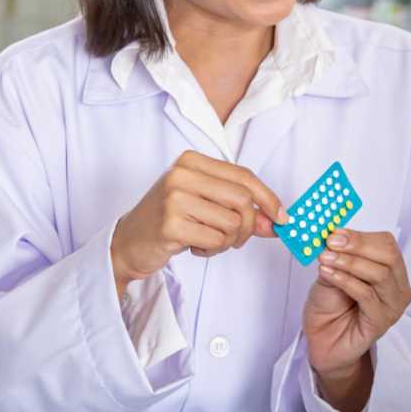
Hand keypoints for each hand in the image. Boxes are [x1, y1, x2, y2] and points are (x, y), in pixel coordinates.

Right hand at [110, 151, 287, 297]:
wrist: (128, 242)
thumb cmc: (171, 220)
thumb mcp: (206, 205)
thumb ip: (241, 209)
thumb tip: (277, 221)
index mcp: (192, 161)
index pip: (244, 176)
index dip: (268, 199)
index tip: (282, 218)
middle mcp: (182, 174)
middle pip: (242, 200)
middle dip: (248, 226)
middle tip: (237, 239)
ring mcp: (174, 198)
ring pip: (231, 223)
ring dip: (228, 241)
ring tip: (207, 241)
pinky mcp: (170, 224)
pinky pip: (216, 240)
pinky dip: (212, 250)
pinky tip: (194, 247)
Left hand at [303, 229, 410, 411]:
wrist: (322, 340)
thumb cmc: (330, 305)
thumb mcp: (332, 271)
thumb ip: (337, 255)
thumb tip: (334, 235)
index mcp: (392, 271)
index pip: (388, 245)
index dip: (361, 237)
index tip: (335, 233)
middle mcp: (398, 288)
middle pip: (389, 257)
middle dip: (358, 246)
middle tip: (331, 243)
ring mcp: (393, 306)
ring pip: (380, 274)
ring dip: (350, 263)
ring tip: (326, 259)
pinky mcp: (382, 322)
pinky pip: (367, 294)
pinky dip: (346, 280)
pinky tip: (329, 274)